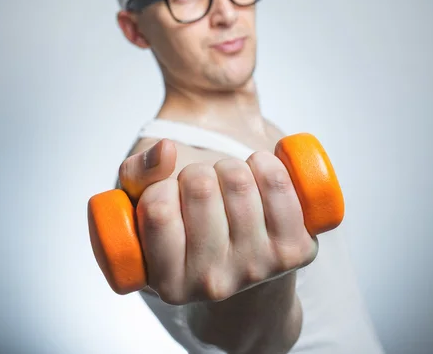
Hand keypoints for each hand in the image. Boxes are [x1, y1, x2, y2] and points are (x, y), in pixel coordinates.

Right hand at [118, 139, 318, 304]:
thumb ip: (137, 172)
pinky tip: (260, 172)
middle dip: (199, 171)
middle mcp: (213, 283)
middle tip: (203, 186)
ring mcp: (257, 268)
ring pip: (239, 180)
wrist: (245, 255)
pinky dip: (267, 163)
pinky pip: (277, 183)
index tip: (171, 193)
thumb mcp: (146, 205)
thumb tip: (167, 149)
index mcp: (169, 282)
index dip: (162, 187)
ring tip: (229, 183)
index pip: (157, 210)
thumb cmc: (190, 221)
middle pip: (201, 188)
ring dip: (232, 166)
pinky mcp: (294, 250)